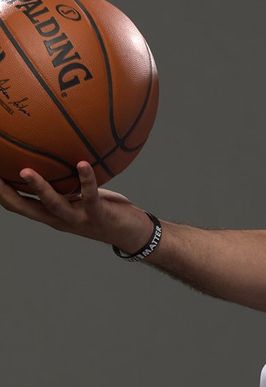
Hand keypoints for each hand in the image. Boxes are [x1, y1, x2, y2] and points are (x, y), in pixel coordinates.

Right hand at [0, 162, 152, 252]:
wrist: (132, 235)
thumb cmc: (105, 209)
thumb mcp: (80, 194)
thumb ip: (67, 180)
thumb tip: (58, 151)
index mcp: (50, 213)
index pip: (16, 204)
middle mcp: (58, 219)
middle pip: (23, 207)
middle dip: (4, 192)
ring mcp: (76, 219)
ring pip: (52, 204)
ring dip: (38, 188)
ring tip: (26, 171)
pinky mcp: (97, 216)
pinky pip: (90, 196)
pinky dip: (86, 180)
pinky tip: (82, 164)